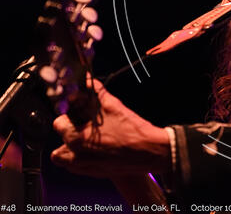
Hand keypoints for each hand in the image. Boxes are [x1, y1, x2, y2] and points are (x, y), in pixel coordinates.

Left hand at [51, 78, 170, 177]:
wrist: (149, 152)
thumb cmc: (131, 131)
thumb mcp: (113, 106)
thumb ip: (96, 92)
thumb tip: (88, 80)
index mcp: (76, 139)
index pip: (58, 124)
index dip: (68, 115)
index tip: (78, 113)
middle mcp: (76, 157)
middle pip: (59, 145)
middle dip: (69, 134)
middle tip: (83, 126)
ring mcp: (84, 168)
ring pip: (66, 159)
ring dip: (73, 149)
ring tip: (90, 138)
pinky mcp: (94, 174)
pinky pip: (79, 167)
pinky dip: (84, 157)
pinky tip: (99, 147)